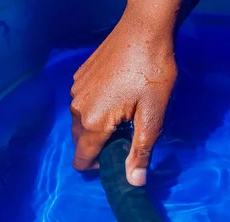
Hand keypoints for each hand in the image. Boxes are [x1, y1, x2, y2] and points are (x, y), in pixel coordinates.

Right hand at [70, 5, 177, 185]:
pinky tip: (118, 97)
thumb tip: (135, 183)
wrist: (145, 30)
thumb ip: (140, 152)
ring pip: (81, 122)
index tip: (116, 163)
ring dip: (98, 127)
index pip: (82, 159)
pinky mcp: (80, 76)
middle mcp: (78, 108)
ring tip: (125, 117)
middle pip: (80, 141)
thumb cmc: (153, 74)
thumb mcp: (152, 117)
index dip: (96, 168)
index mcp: (93, 122)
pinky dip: (96, 108)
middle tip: (127, 138)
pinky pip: (83, 103)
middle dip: (99, 147)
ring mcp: (76, 90)